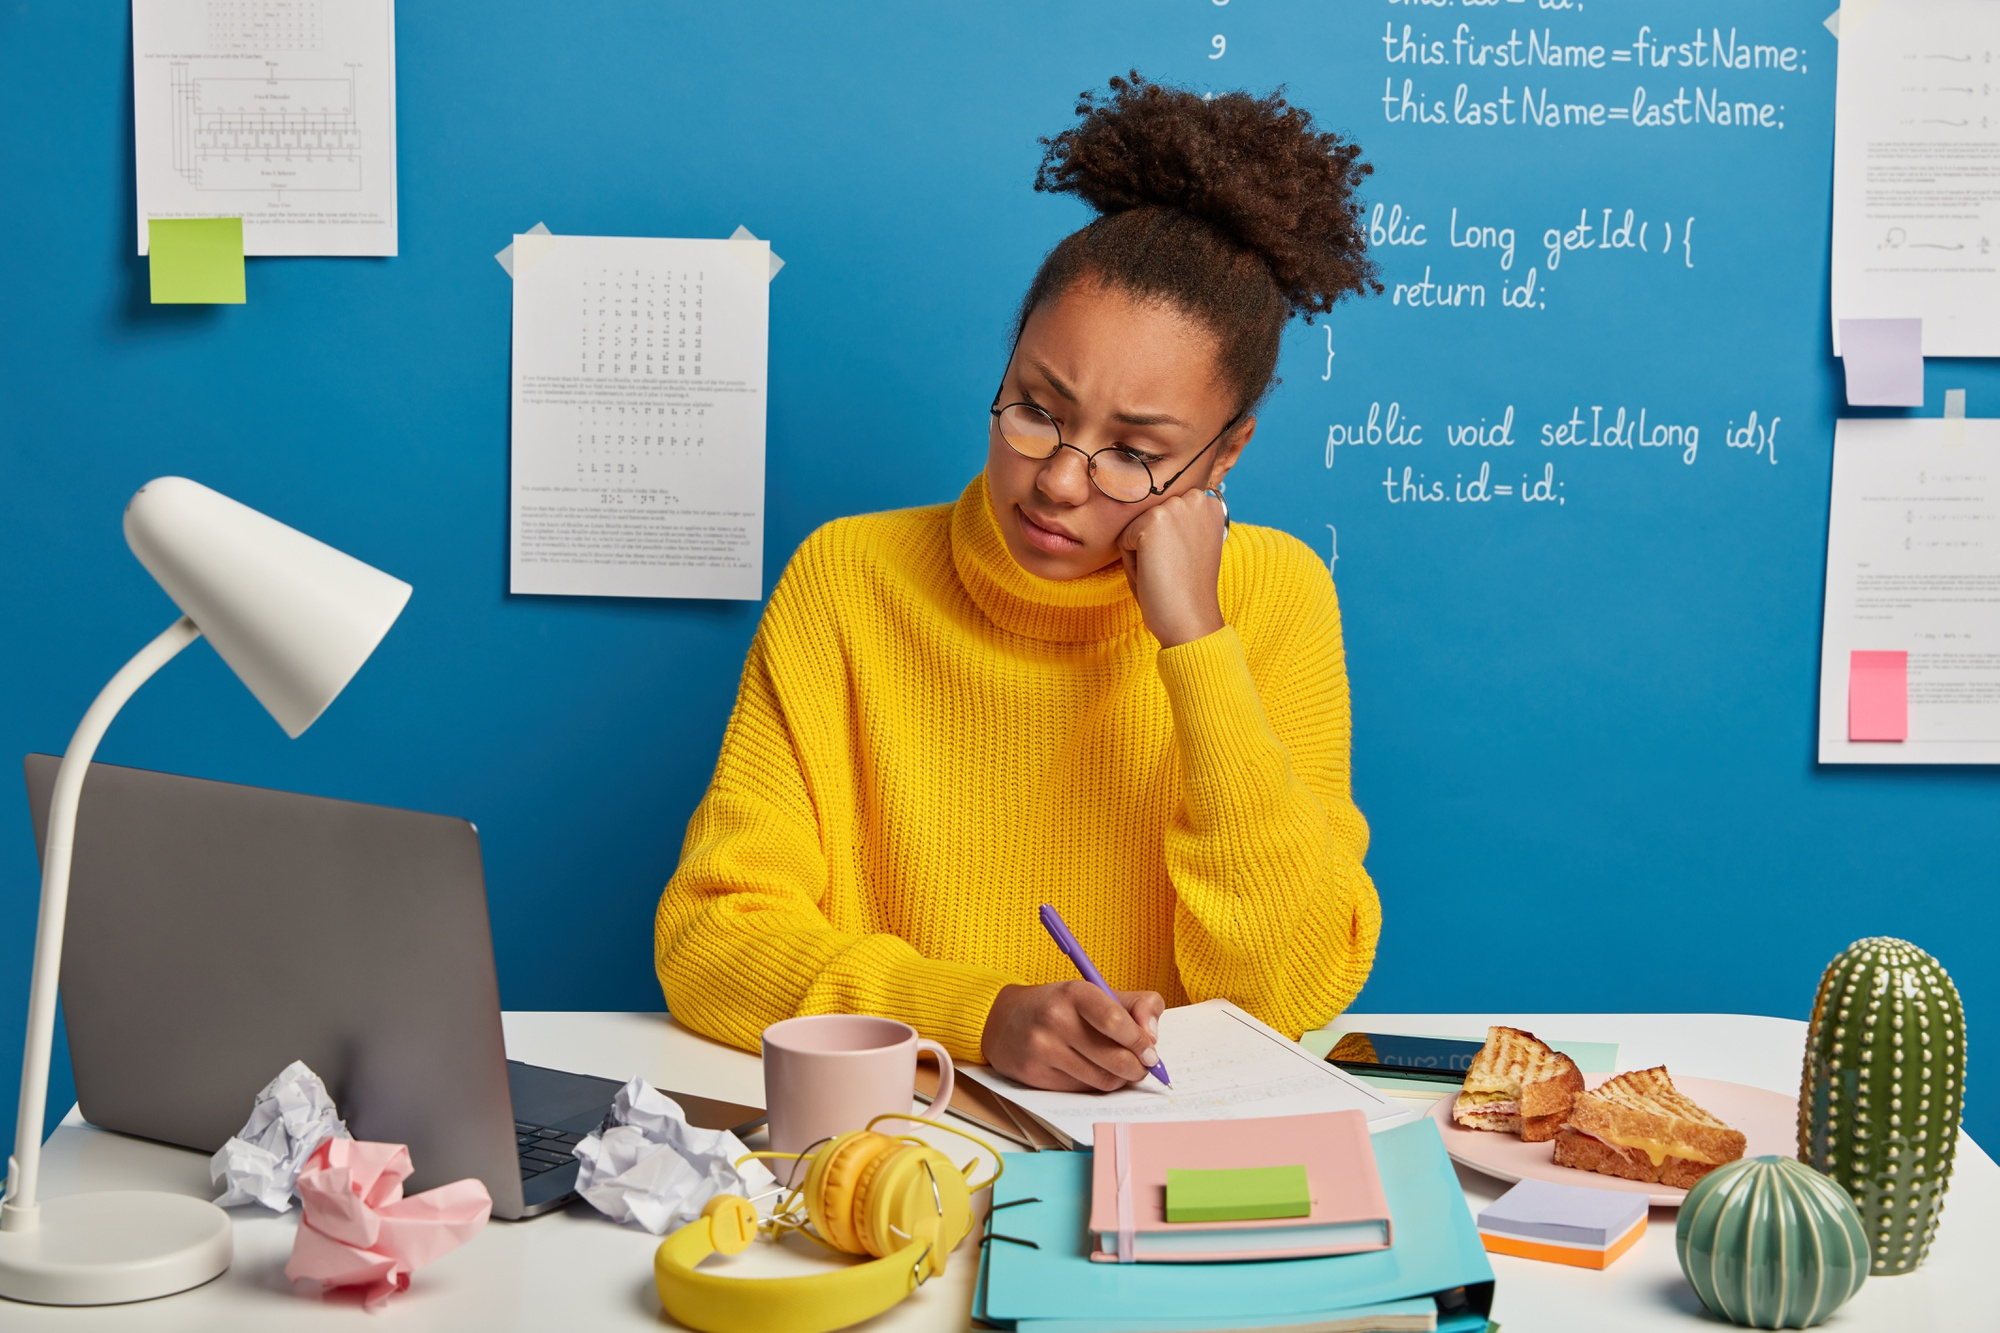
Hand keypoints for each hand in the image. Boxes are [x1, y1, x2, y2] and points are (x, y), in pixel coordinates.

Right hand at [981, 981, 1166, 1091]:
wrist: (1004, 1020)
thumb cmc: (1061, 1006)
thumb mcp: (1096, 992)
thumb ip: (1136, 1005)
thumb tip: (1153, 1035)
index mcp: (1074, 993)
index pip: (1116, 1021)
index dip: (1140, 1041)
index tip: (1150, 1052)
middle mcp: (1055, 1020)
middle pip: (1114, 1059)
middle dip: (1137, 1068)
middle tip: (1142, 1066)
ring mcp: (1043, 1049)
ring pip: (1102, 1080)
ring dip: (1120, 1080)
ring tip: (1120, 1069)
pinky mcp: (1035, 1075)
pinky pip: (1082, 1090)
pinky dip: (1096, 1085)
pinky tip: (1092, 1072)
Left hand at [1117, 488, 1226, 647]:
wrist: (1190, 617)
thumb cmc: (1186, 588)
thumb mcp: (1189, 545)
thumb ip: (1176, 522)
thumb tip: (1143, 504)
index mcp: (1209, 504)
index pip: (1166, 513)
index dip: (1167, 543)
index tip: (1184, 562)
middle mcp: (1196, 498)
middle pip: (1149, 517)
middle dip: (1152, 544)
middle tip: (1173, 569)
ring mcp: (1174, 507)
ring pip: (1134, 528)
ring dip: (1141, 553)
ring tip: (1164, 571)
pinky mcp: (1153, 521)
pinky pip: (1123, 540)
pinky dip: (1131, 562)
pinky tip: (1155, 573)